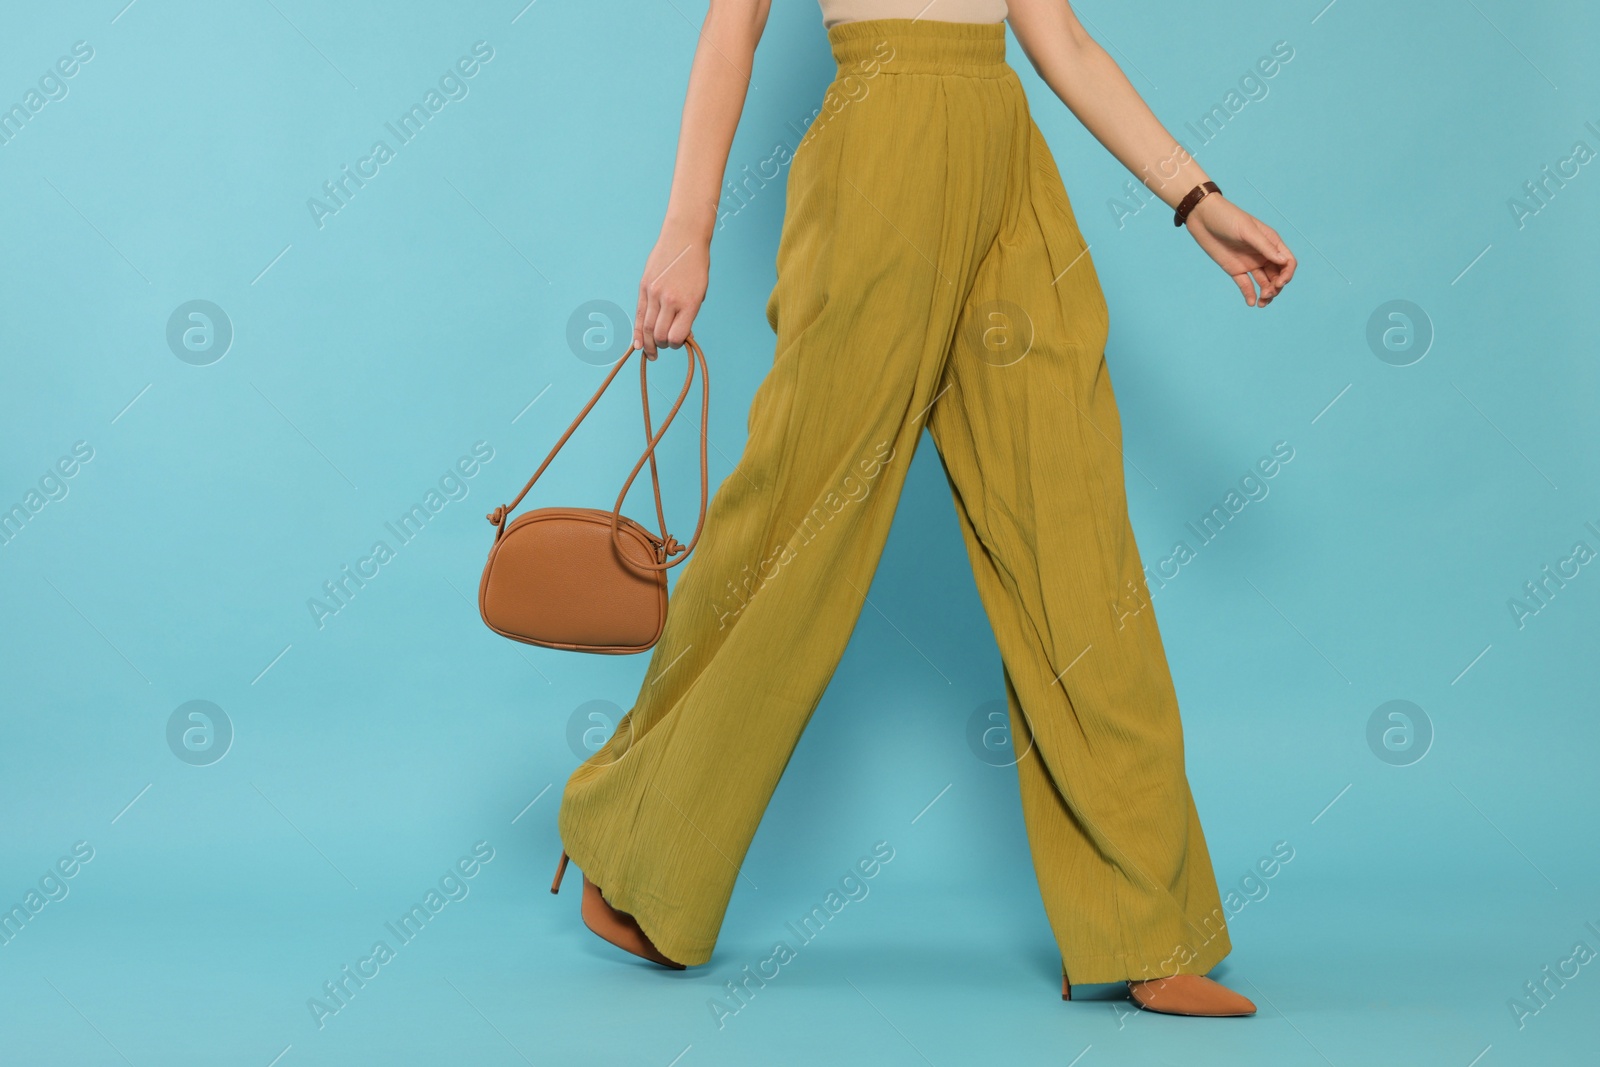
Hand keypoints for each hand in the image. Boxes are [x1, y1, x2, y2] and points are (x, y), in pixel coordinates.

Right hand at [634, 230, 709, 355]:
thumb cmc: (696, 267)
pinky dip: (637, 332)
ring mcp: (654, 293)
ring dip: (648, 343)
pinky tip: (638, 344)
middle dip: (663, 345)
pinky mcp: (644, 287)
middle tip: (664, 346)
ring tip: (650, 352)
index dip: (677, 344)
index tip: (679, 341)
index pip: (676, 337)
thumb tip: (678, 335)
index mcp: (688, 303)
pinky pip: (639, 315)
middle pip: (659, 335)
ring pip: (647, 328)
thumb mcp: (699, 292)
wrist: (684, 239)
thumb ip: (689, 315)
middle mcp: (670, 300)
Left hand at [1184, 195, 1295, 307]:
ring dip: (1266, 294)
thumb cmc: (1227, 218)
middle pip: (1277, 275)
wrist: (1203, 217)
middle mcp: (1263, 254)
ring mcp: (1250, 263)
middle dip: (1276, 287)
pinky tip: (1251, 303)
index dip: (1287, 274)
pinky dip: (1250, 294)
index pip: (1287, 262)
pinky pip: (1246, 285)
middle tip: (1267, 295)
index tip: (1279, 283)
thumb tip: (1284, 261)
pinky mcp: (1235, 269)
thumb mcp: (1248, 231)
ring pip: (1264, 282)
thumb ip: (1265, 247)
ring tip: (1261, 302)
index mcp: (1271, 242)